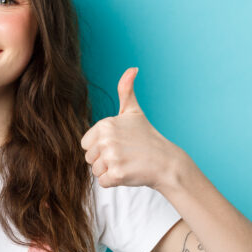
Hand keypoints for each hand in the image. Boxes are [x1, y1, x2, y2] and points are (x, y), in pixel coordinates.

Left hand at [80, 67, 180, 188]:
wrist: (166, 162)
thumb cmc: (147, 137)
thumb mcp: (134, 112)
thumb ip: (126, 90)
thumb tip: (132, 68)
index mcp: (105, 124)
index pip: (86, 144)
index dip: (100, 147)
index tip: (118, 144)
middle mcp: (106, 139)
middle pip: (89, 158)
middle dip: (104, 160)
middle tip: (124, 155)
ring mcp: (112, 157)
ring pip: (95, 171)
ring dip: (109, 171)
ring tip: (127, 163)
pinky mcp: (117, 174)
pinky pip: (103, 183)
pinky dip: (114, 182)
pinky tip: (128, 173)